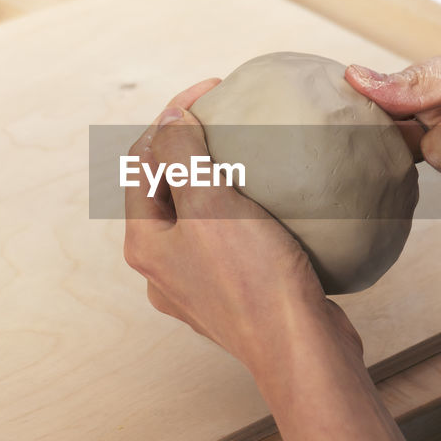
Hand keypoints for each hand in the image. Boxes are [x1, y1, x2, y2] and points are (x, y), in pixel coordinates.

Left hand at [123, 80, 361, 372]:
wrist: (300, 350)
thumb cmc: (253, 279)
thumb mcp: (211, 205)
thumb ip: (182, 155)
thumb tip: (172, 117)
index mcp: (145, 244)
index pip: (140, 162)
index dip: (171, 117)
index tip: (214, 90)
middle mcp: (163, 267)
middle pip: (167, 187)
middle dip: (193, 146)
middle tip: (231, 115)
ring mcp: (198, 284)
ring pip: (200, 214)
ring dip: (221, 178)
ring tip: (254, 152)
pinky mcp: (236, 294)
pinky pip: (232, 238)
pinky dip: (248, 210)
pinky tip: (279, 198)